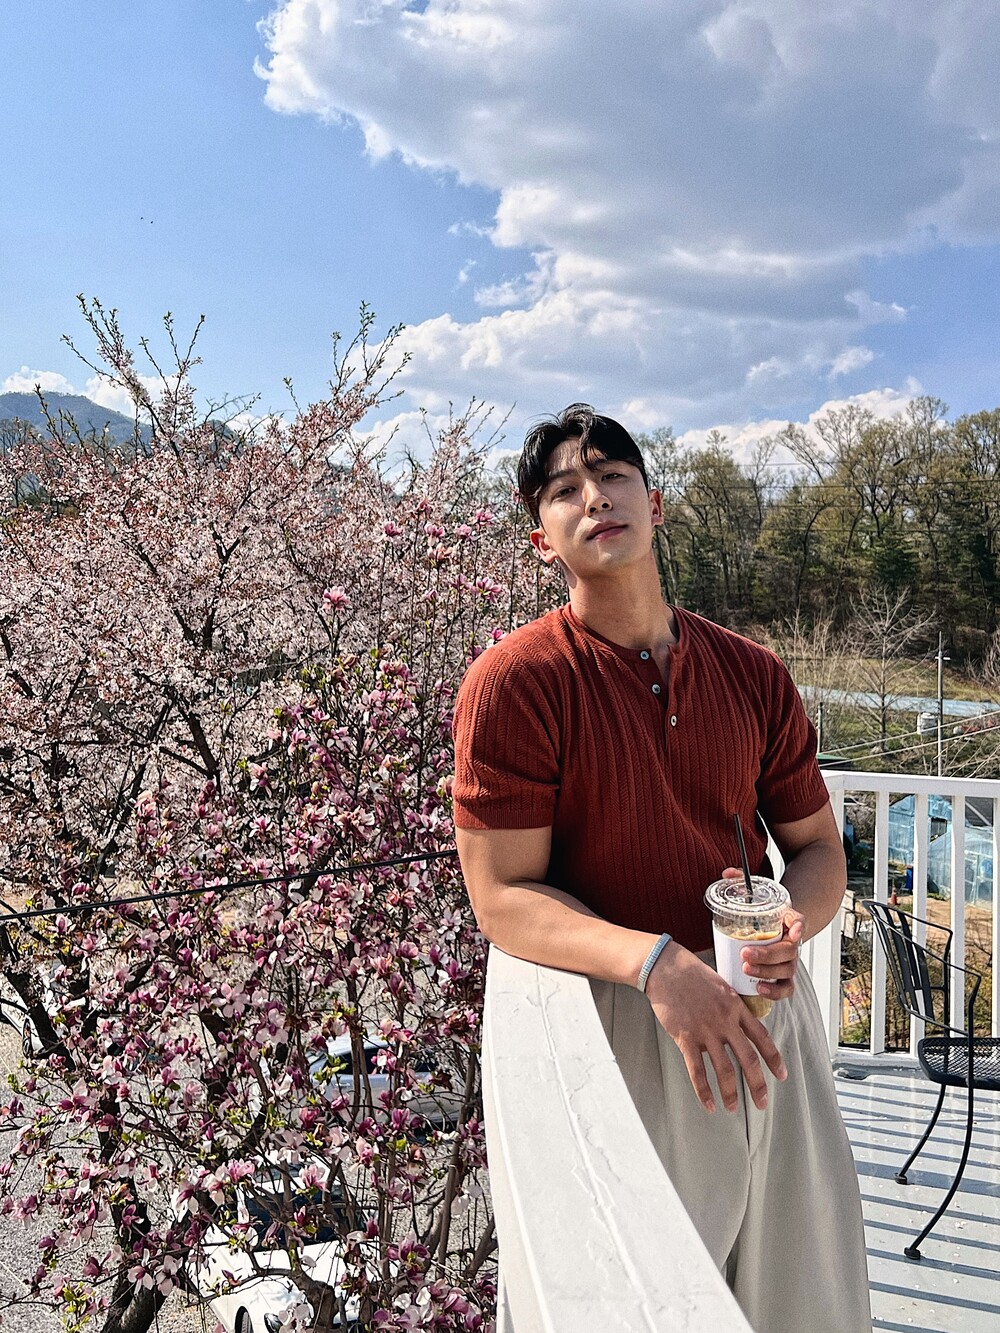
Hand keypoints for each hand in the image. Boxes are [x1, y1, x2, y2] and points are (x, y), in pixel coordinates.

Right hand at [644, 942, 786, 1113]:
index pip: (762, 1037)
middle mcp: (725, 1021)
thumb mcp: (720, 985)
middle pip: (748, 1059)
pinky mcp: (686, 1037)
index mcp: (736, 1007)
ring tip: (732, 1108)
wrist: (665, 968)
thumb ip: (731, 1007)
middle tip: (762, 1104)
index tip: (782, 1076)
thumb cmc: (691, 974)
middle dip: (757, 1085)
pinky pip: (697, 1071)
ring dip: (731, 1093)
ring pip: (725, 1069)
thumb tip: (738, 1027)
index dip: (774, 1059)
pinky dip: (704, 1091)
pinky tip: (709, 1104)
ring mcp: (706, 1030)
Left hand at [721, 867, 803, 1001]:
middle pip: (789, 952)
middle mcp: (793, 942)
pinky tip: (759, 989)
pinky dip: (775, 992)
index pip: (800, 920)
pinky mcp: (783, 976)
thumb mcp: (757, 896)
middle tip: (745, 953)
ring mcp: (789, 961)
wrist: (776, 927)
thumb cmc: (764, 913)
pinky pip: (786, 988)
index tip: (793, 930)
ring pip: (786, 971)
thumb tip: (727, 873)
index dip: (798, 925)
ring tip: (746, 968)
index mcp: (790, 921)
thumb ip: (742, 882)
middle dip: (767, 955)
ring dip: (767, 973)